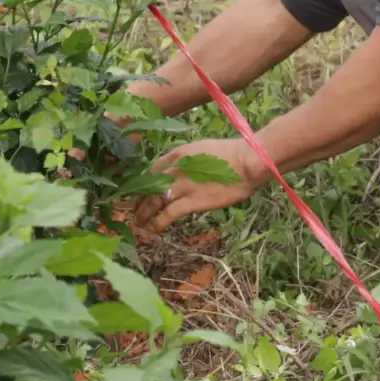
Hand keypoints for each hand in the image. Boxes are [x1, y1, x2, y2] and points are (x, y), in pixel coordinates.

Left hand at [136, 138, 263, 234]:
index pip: (151, 171)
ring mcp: (181, 185)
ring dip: (144, 214)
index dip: (142, 184)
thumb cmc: (229, 154)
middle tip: (133, 211)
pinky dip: (158, 223)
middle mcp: (174, 169)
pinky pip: (168, 214)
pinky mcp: (191, 201)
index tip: (138, 192)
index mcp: (176, 154)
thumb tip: (178, 170)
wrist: (246, 162)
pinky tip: (154, 230)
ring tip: (139, 224)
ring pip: (153, 201)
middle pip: (147, 186)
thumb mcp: (200, 149)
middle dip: (138, 200)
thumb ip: (185, 160)